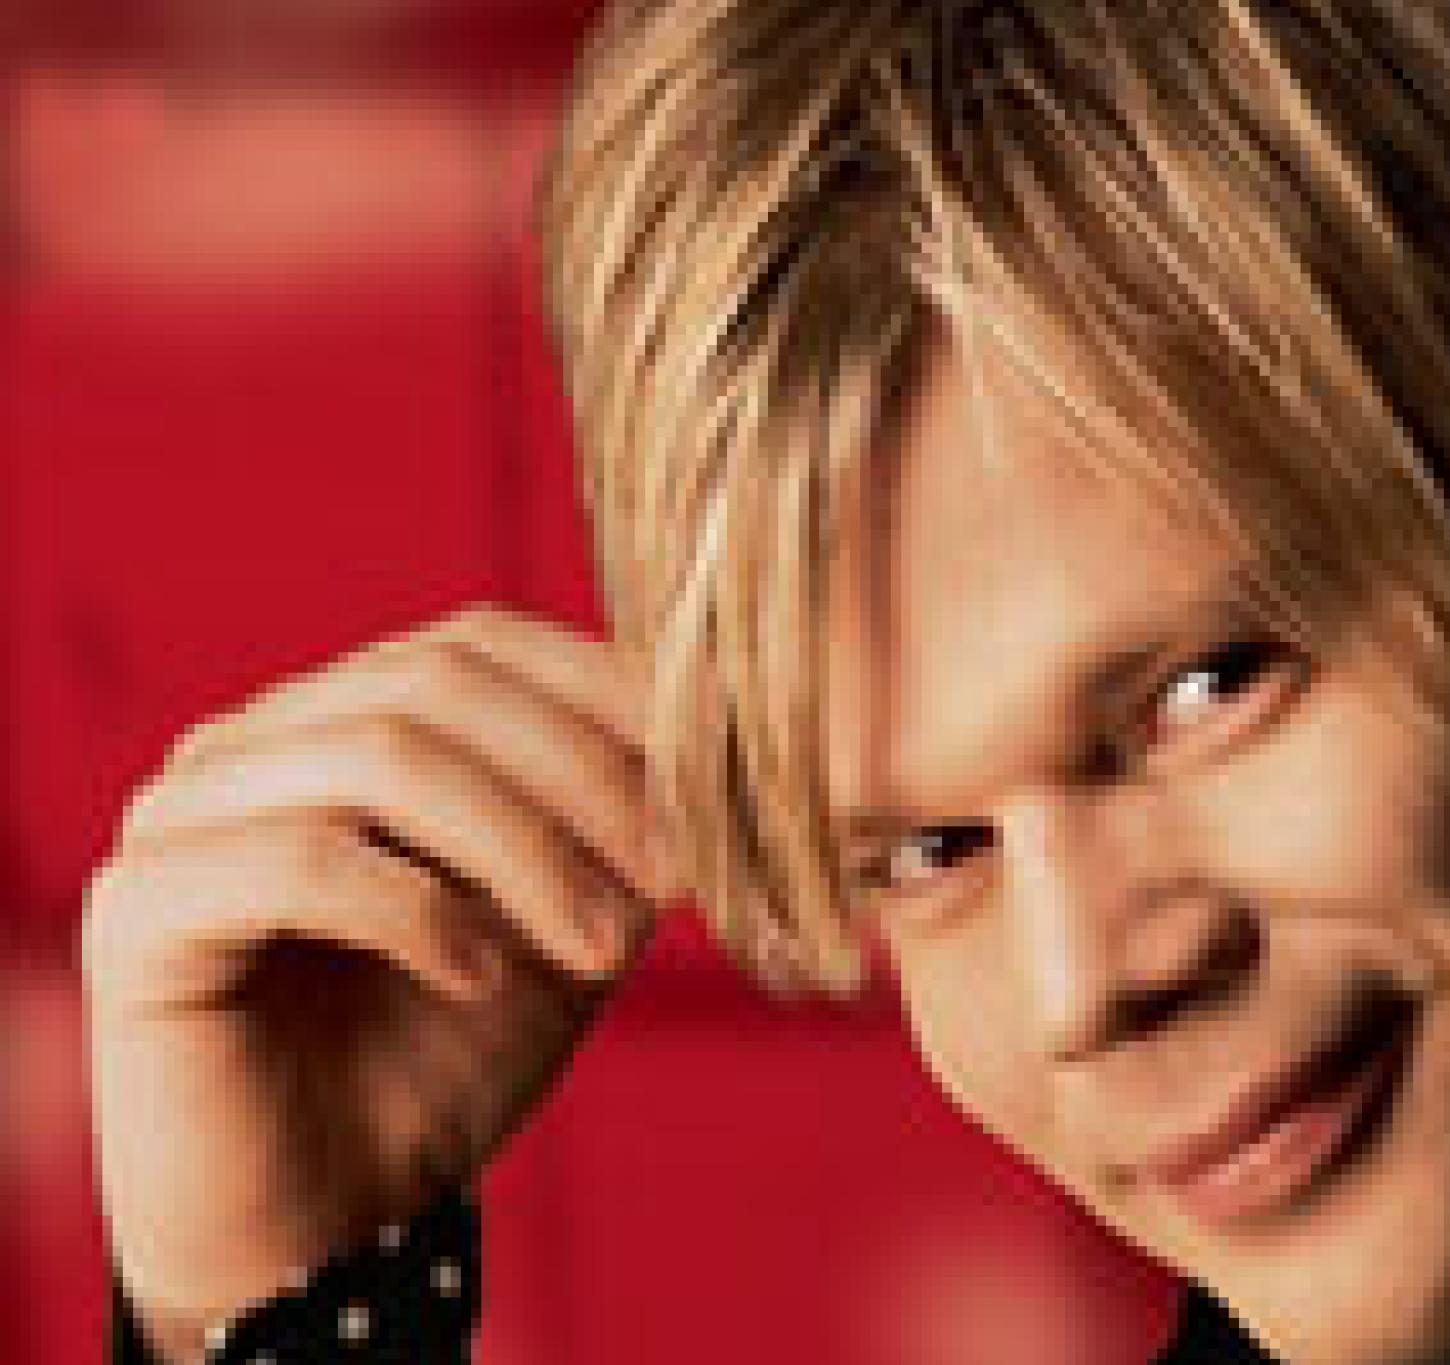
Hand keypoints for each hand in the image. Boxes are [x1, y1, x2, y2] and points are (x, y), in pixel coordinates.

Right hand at [80, 605, 680, 1357]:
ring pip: (380, 758)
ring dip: (522, 850)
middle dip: (580, 779)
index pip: (482, 643)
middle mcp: (257, 739)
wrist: (324, 1228)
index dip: (607, 701)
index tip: (713, 790)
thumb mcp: (565, 927)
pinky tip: (478, 975)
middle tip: (671, 881)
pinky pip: (297, 858)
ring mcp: (186, 809)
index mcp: (345, 717)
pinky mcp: (138, 904)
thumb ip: (621, 833)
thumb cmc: (444, 1063)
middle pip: (437, 685)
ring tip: (599, 948)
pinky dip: (417, 908)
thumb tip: (724, 751)